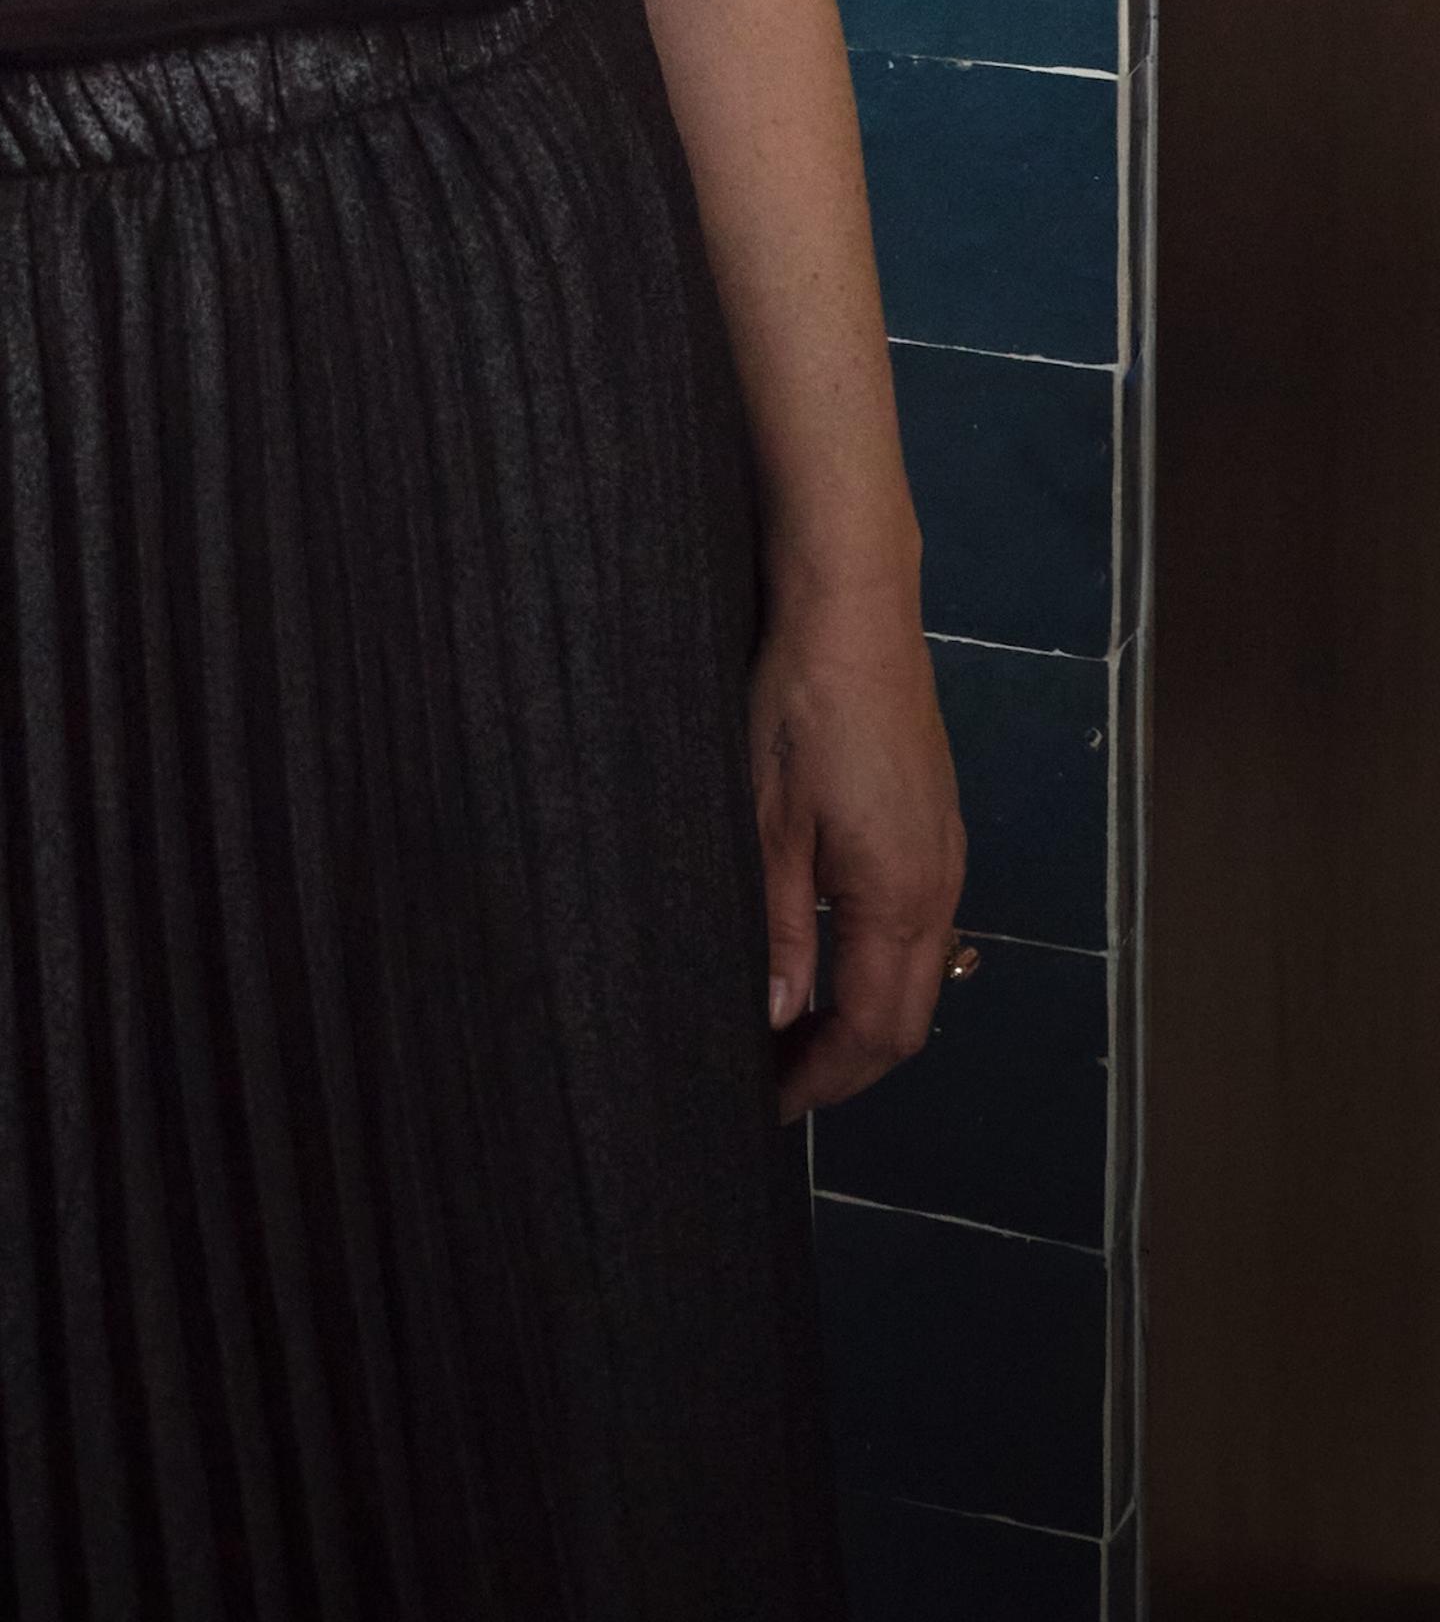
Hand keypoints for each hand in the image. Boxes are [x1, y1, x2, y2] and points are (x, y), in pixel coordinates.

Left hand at [751, 596, 968, 1113]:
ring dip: (863, 1016)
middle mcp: (939, 887)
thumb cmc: (801, 704)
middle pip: (907, 1018)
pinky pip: (919, 926)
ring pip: (917, 973)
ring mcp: (945, 854)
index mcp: (898, 898)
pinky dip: (878, 966)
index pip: (874, 1031)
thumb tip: (779, 1017)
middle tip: (775, 1082)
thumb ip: (779, 927)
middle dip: (845, 1064)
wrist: (853, 607)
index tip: (768, 1103)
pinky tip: (828, 959)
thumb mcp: (767, 821)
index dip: (822, 1079)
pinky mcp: (935, 825)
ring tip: (791, 1032)